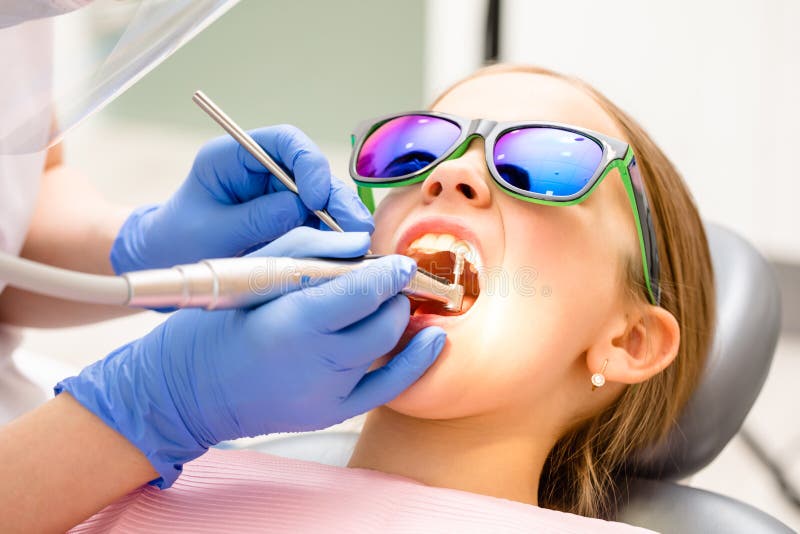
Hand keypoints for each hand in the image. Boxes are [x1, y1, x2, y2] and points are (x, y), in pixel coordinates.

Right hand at [58, 229, 444, 487]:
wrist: (191, 388)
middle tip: (392, 279)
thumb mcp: (256, 272)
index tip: (402, 261)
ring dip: (397, 319)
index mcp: (294, 321)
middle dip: (395, 295)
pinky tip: (433, 340)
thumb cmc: (220, 323)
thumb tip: (364, 241)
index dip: (391, 273)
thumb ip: (312, 250)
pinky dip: (416, 362)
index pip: (364, 292)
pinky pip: (389, 389)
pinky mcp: (332, 413)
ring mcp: (328, 392)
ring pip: (387, 347)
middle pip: (383, 321)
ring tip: (394, 302)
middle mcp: (317, 361)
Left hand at [110, 125, 372, 272]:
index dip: (307, 163)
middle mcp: (263, 172)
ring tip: (361, 245)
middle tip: (356, 227)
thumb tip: (300, 208)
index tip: (314, 197)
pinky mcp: (289, 221)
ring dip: (343, 220)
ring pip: (323, 199)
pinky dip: (335, 238)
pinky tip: (350, 254)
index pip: (283, 142)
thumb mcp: (210, 232)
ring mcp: (279, 196)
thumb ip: (254, 218)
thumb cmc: (178, 241)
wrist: (168, 264)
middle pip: (312, 171)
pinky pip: (319, 224)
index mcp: (234, 157)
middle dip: (336, 198)